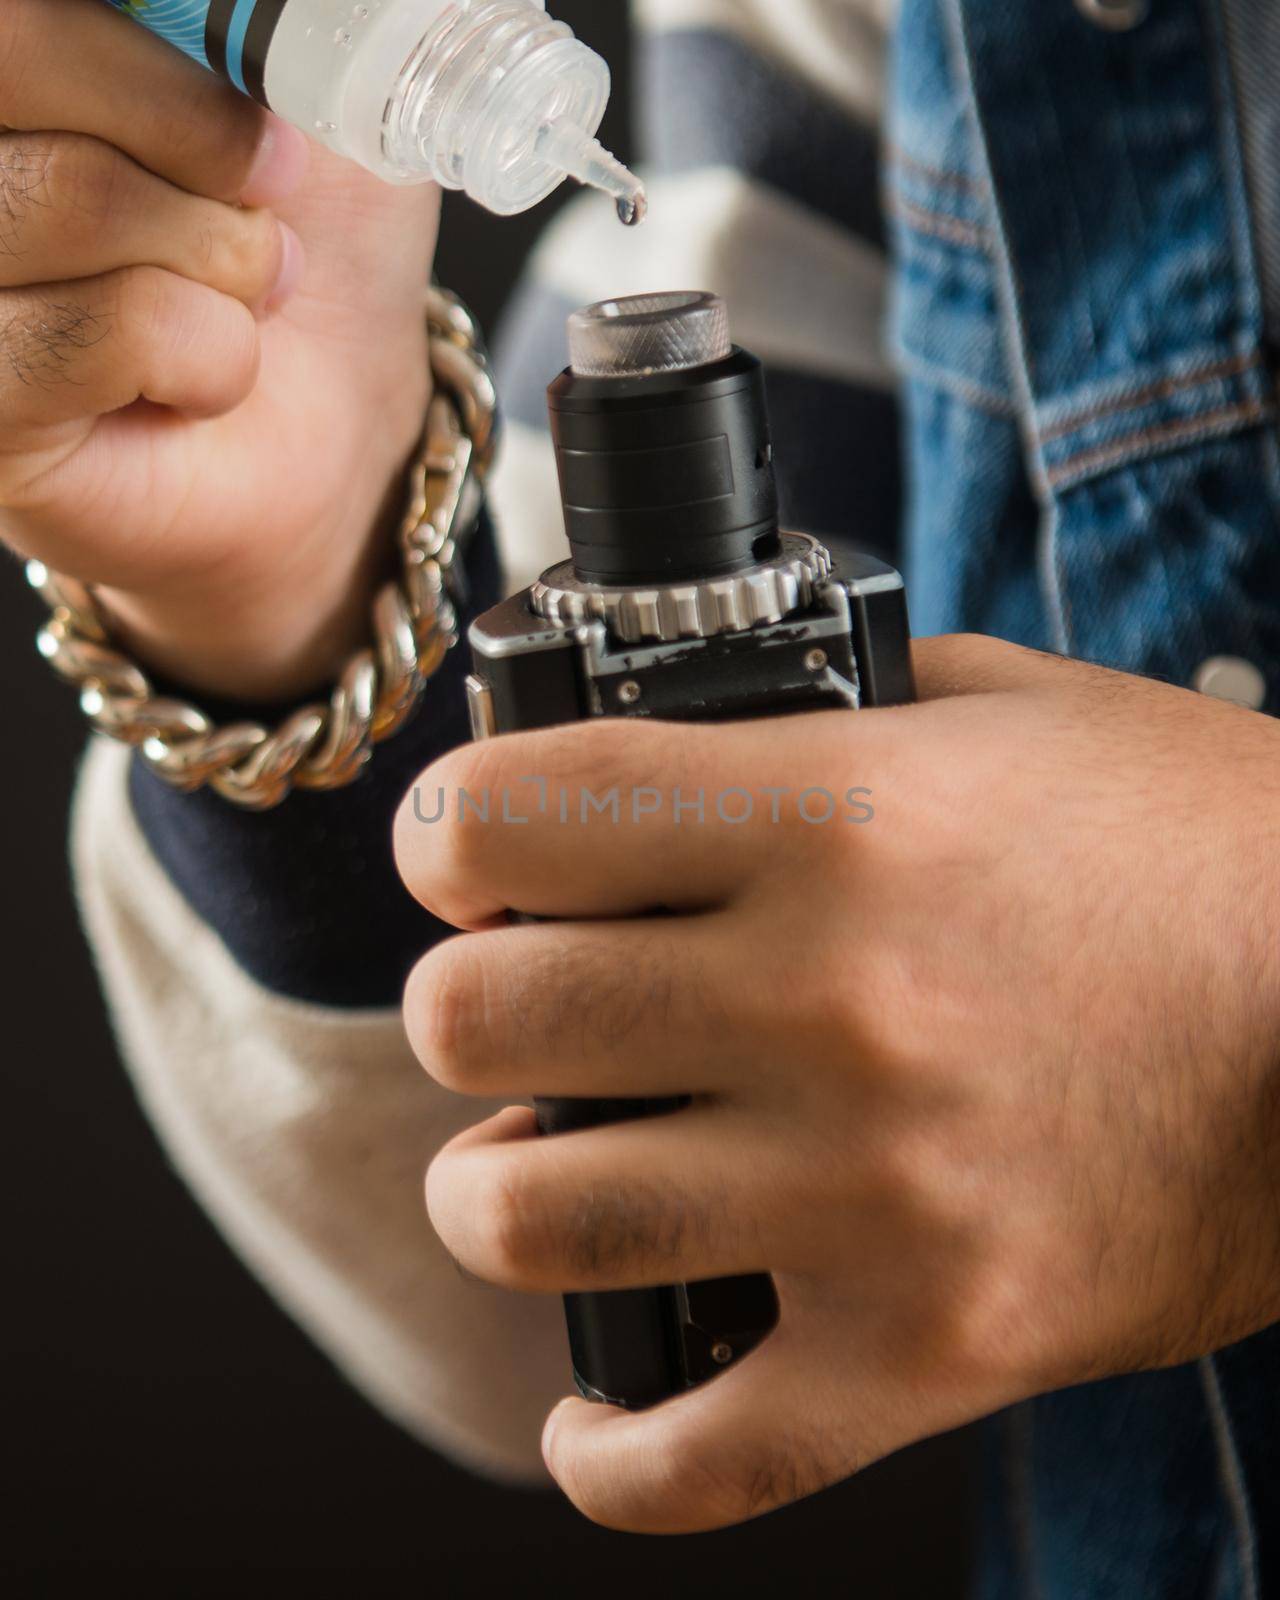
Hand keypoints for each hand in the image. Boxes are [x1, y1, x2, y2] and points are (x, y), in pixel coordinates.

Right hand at [0, 0, 438, 698]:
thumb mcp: (300, 81)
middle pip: (14, 57)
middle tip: (272, 192)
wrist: (343, 418)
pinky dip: (210, 354)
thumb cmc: (313, 240)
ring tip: (249, 294)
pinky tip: (205, 381)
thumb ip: (232, 11)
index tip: (252, 94)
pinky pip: (104, 331)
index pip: (26, 17)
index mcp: (18, 69)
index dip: (143, 46)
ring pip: (72, 198)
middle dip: (193, 127)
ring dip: (221, 255)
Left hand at [394, 634, 1279, 1532]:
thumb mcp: (1011, 713)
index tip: (467, 857)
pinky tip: (594, 1406)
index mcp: (837, 818)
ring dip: (493, 1191)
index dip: (449, 832)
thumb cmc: (1193, 848)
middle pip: (484, 1016)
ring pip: (533, 1220)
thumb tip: (682, 714)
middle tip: (510, 1006)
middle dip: (461, 1007)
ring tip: (539, 1167)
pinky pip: (696, 1457)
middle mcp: (832, 1001)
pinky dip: (610, 1450)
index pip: (516, 817)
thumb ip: (830, 703)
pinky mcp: (931, 1343)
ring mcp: (873, 1191)